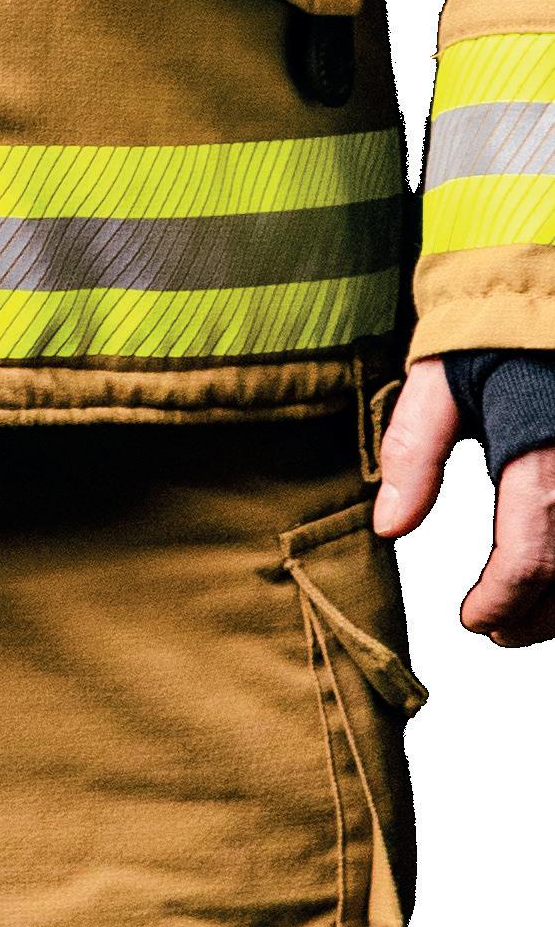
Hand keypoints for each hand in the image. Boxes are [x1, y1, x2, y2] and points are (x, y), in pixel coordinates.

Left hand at [374, 361, 554, 644]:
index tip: (470, 620)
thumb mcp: (438, 377)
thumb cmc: (494, 333)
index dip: (500, 604)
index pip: (530, 560)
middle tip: (495, 630)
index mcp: (538, 455)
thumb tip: (387, 527)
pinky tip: (551, 572)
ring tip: (522, 614)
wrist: (546, 296)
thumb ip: (412, 452)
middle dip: (532, 615)